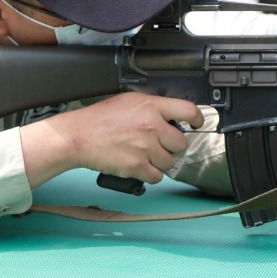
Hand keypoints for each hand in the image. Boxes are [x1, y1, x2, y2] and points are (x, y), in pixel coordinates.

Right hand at [21, 92, 203, 188]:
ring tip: (145, 154)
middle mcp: (151, 125)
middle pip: (181, 142)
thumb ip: (152, 107)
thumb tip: (171, 116)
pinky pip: (158, 176)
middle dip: (172, 146)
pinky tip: (140, 166)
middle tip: (158, 144)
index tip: (197, 124)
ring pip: (170, 161)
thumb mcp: (129, 101)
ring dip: (161, 161)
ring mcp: (145, 147)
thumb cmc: (99, 119)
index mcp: (150, 106)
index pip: (188, 110)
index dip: (198, 119)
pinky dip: (151, 174)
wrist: (78, 137)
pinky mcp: (137, 166)